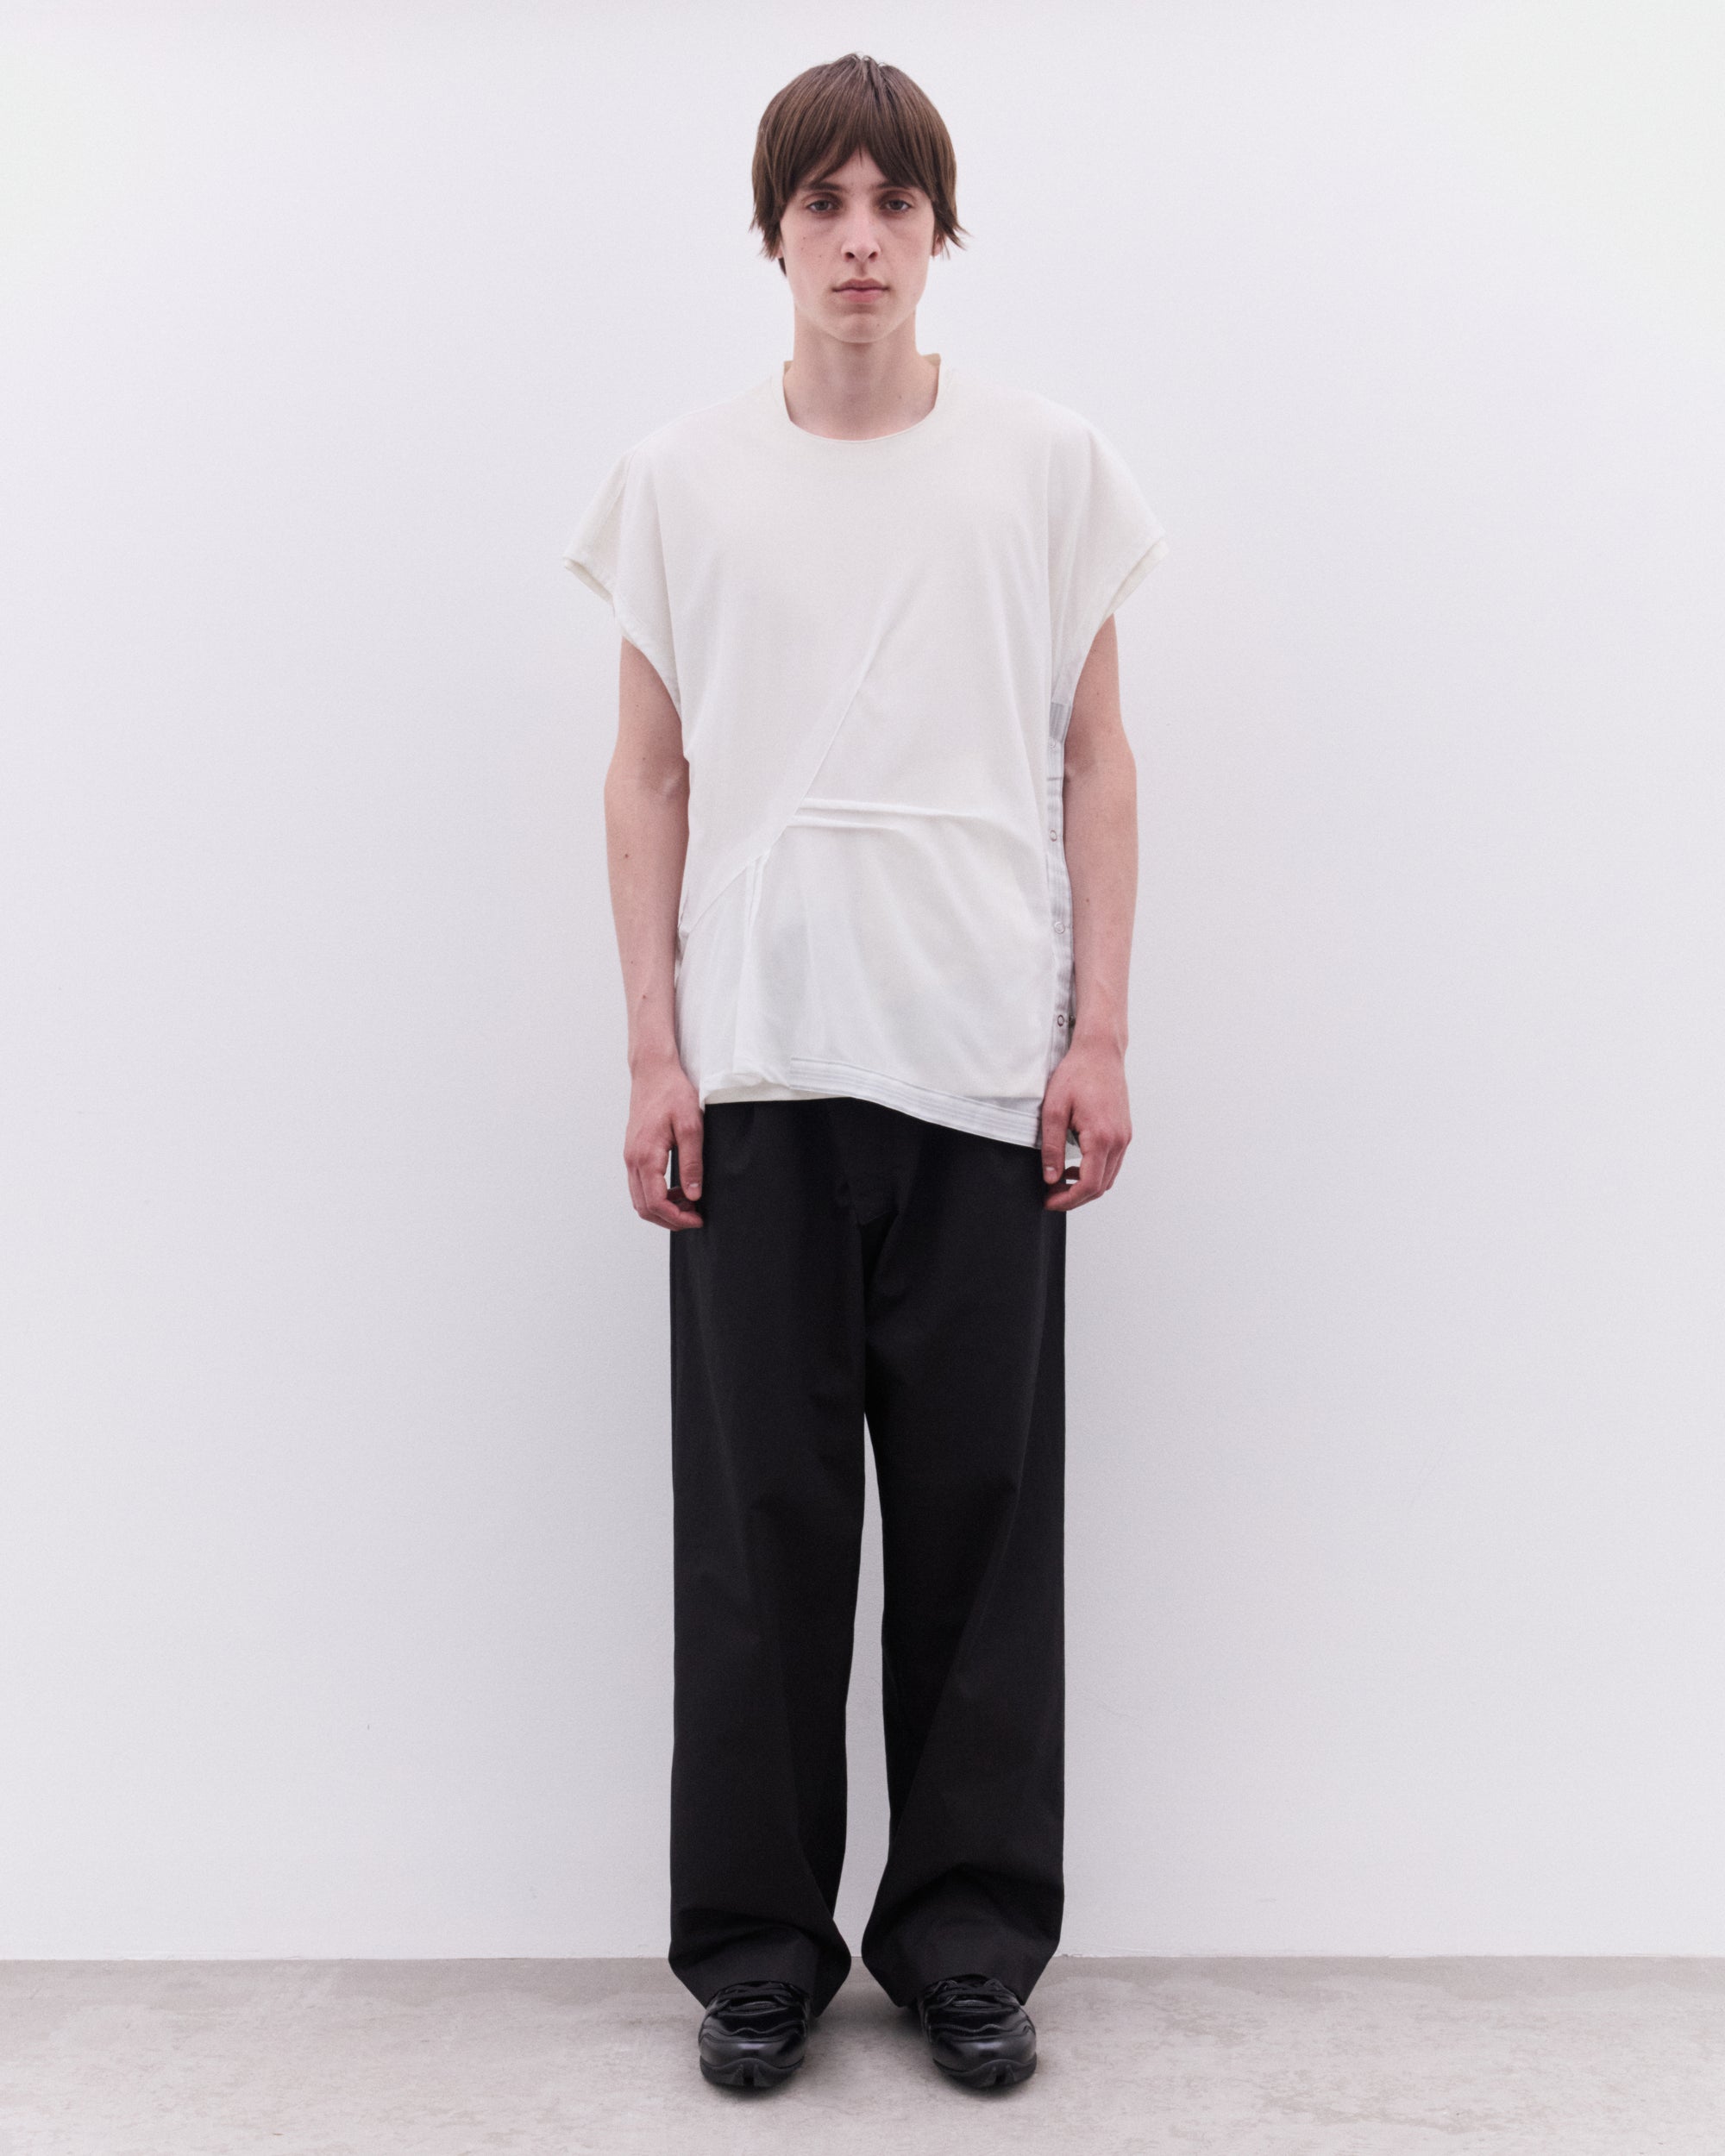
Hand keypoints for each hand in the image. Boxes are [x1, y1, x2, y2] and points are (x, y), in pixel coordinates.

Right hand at [624, 1052, 704, 1229]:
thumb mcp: (691, 1126)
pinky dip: (657, 1196)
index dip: (677, 1218)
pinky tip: (678, 1190)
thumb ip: (691, 1162)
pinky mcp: (633, 1154)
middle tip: (695, 1217)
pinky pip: (640, 1186)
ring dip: (663, 1209)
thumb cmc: (672, 1094)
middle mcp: (632, 1160)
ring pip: (640, 1199)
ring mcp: (630, 1157)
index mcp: (645, 1156)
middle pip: (644, 1207)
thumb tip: (693, 1194)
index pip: (656, 1202)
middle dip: (670, 1220)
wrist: (653, 1072)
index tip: (698, 1219)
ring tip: (689, 1205)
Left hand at [1038, 1037, 1130, 1210]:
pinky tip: (1074, 1168)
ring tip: (1058, 1184)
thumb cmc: (1077, 1075)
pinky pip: (1112, 1164)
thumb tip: (1051, 1178)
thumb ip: (1052, 1147)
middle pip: (1100, 1186)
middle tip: (1050, 1196)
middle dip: (1074, 1198)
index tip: (1049, 1201)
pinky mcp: (1124, 1133)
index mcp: (1102, 1137)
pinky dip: (1094, 1173)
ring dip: (1085, 1187)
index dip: (1068, 1199)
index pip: (1089, 1184)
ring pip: (1108, 1178)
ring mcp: (1125, 1138)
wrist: (1100, 1053)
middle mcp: (1119, 1141)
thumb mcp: (1054, 1110)